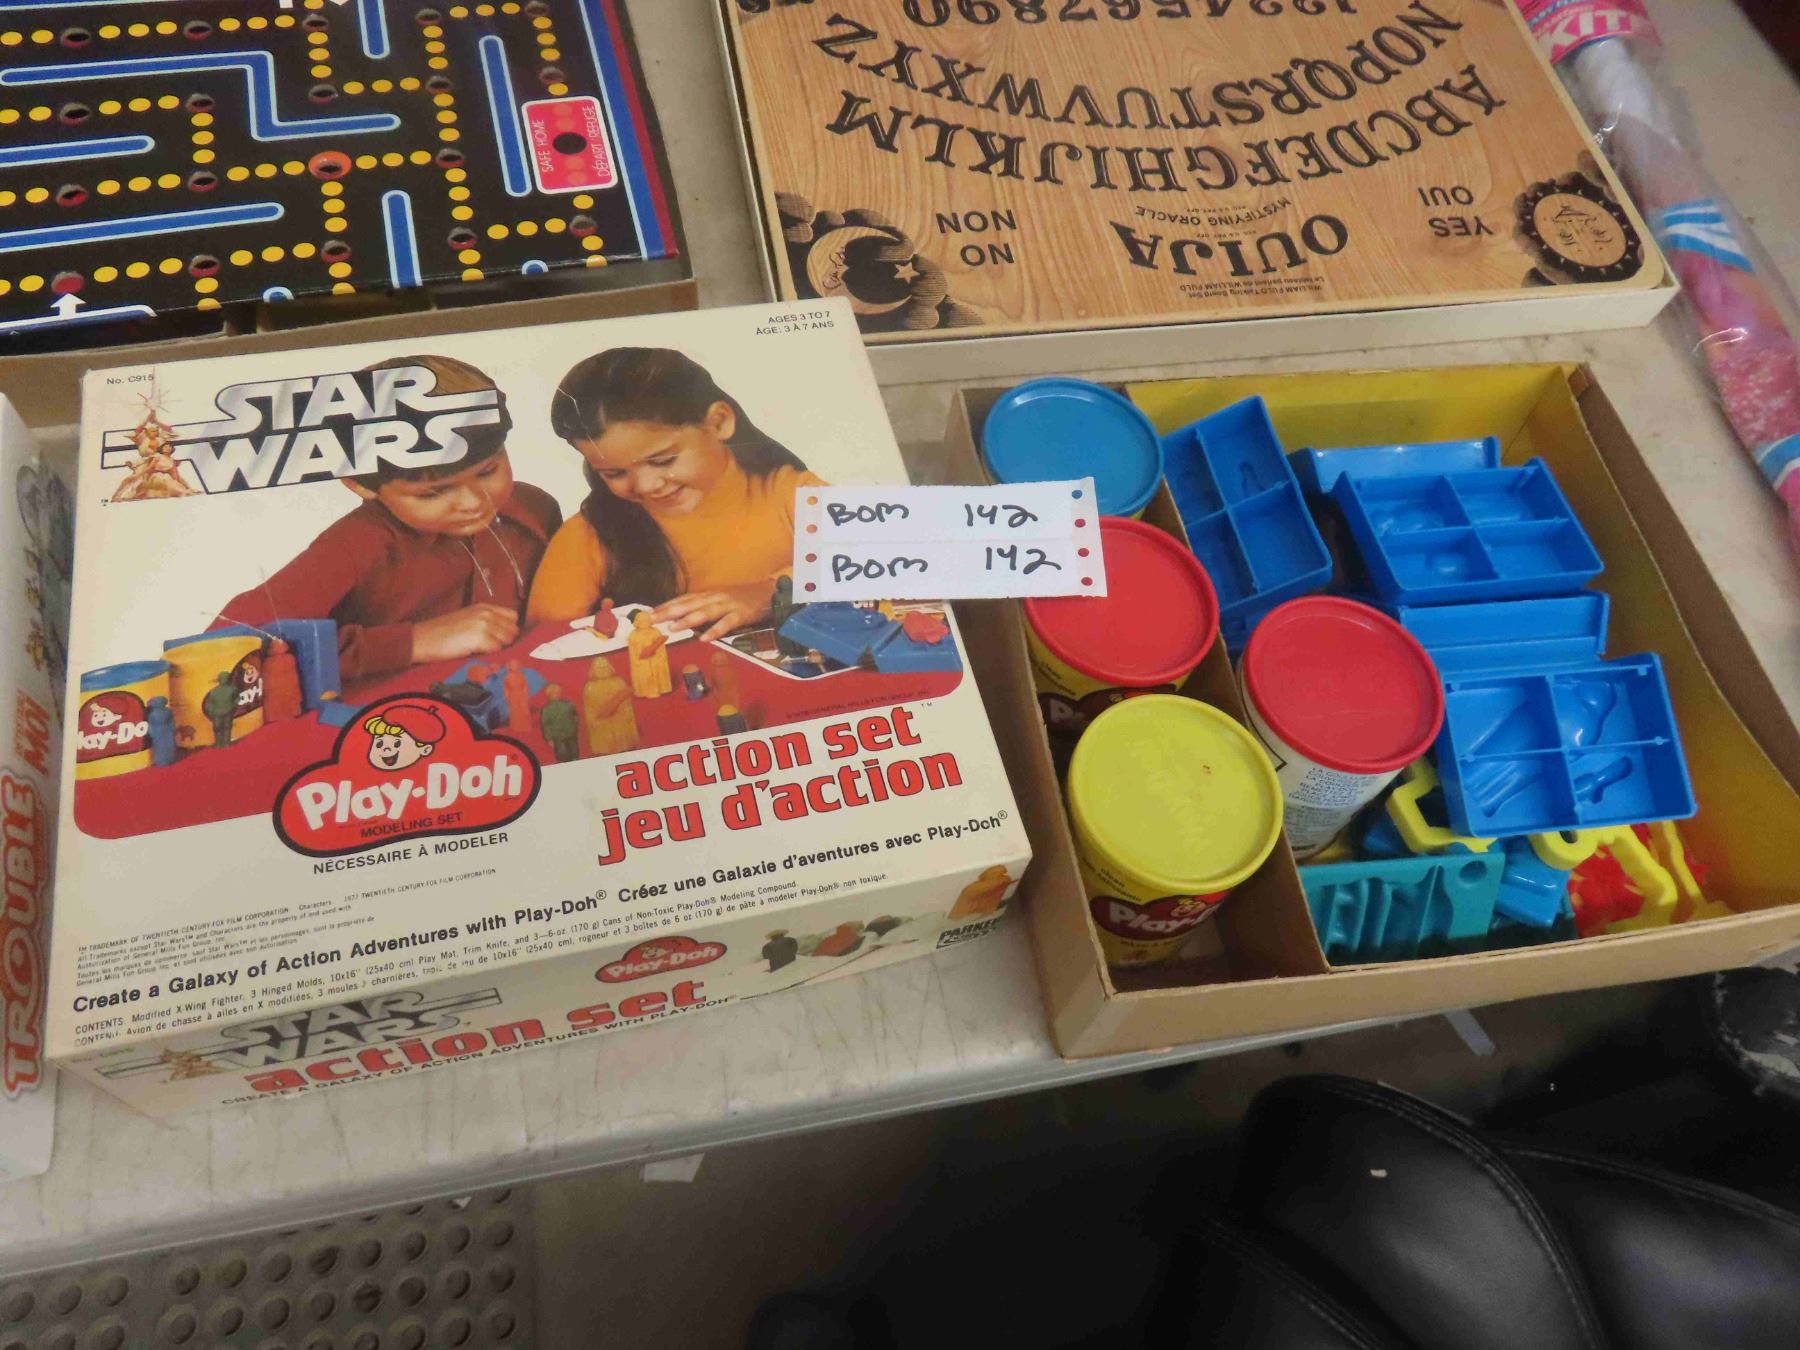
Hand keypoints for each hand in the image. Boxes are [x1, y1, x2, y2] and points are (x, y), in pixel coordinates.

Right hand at [411, 602, 519, 662]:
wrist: (422, 639)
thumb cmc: (442, 632)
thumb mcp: (467, 618)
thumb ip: (487, 621)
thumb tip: (505, 634)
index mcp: (484, 607)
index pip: (513, 616)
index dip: (508, 629)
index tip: (500, 638)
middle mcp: (486, 613)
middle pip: (513, 630)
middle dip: (505, 640)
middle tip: (489, 647)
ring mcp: (484, 624)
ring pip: (507, 640)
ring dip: (498, 647)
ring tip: (481, 649)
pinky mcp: (480, 638)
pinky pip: (497, 649)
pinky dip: (489, 654)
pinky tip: (476, 652)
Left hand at [650, 582, 771, 642]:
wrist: (769, 590)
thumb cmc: (742, 598)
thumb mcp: (720, 600)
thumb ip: (704, 607)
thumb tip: (683, 618)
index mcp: (709, 594)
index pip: (683, 599)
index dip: (666, 606)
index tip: (649, 613)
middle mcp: (715, 597)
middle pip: (689, 604)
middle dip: (669, 612)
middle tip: (652, 620)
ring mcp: (728, 605)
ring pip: (705, 613)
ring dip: (687, 620)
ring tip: (672, 628)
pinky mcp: (742, 614)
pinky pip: (727, 623)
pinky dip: (715, 631)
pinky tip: (704, 638)